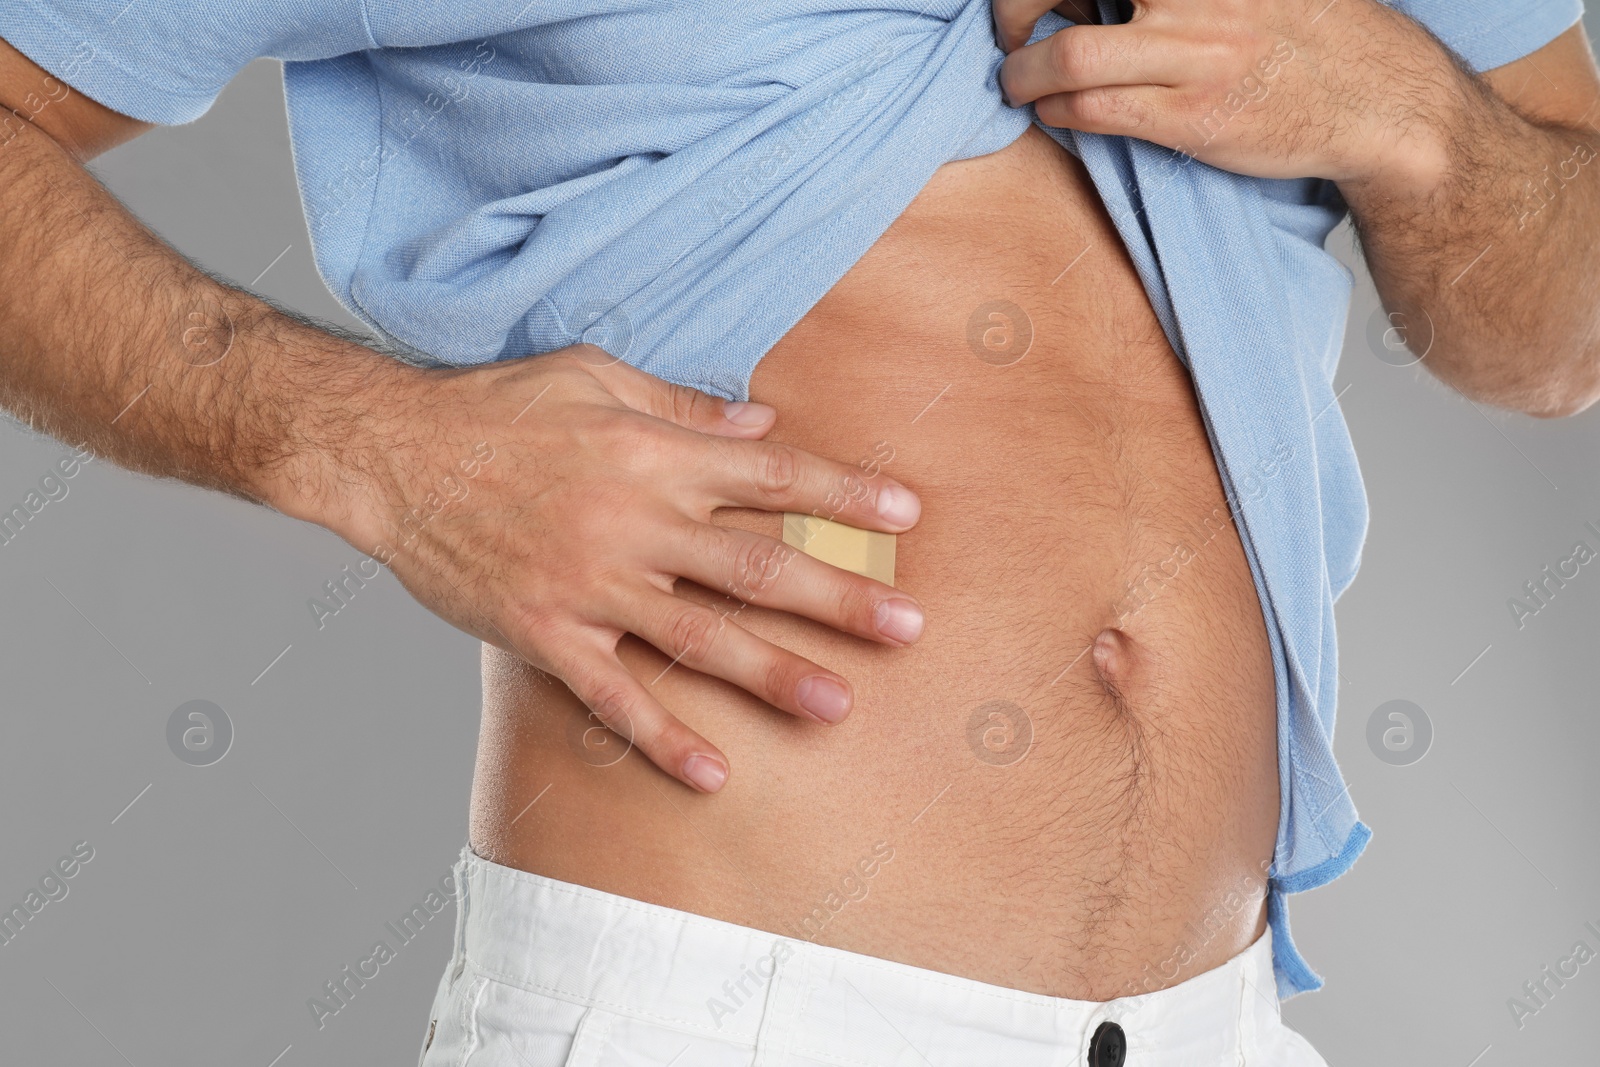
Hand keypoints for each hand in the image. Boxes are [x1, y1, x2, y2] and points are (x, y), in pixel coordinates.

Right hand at [314, 347, 924, 792]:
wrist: (392, 454)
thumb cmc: (497, 406)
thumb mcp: (594, 375)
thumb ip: (682, 407)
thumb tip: (763, 423)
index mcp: (653, 454)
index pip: (772, 472)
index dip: (844, 494)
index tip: (907, 516)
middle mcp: (635, 522)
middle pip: (756, 564)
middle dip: (839, 597)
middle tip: (909, 627)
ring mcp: (591, 584)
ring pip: (700, 636)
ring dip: (773, 673)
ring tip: (839, 705)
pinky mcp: (546, 633)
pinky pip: (613, 694)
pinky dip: (662, 736)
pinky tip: (714, 772)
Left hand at [994, 0, 1459, 185]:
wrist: (1377, 96)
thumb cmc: (1302, 29)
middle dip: (1013, 10)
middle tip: (1011, 34)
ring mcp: (1195, 53)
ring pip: (1066, 55)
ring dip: (1022, 74)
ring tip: (1020, 83)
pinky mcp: (1192, 117)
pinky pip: (1092, 109)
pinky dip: (1055, 110)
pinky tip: (1055, 111)